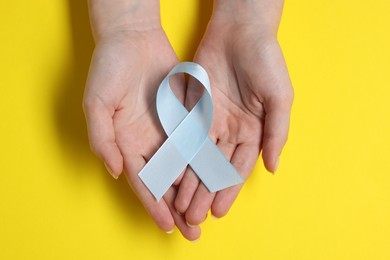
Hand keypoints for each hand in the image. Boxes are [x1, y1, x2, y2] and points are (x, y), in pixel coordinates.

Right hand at [84, 1, 199, 239]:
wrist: (132, 39)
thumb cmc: (109, 68)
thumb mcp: (97, 103)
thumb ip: (103, 139)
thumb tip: (116, 172)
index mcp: (126, 145)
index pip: (142, 183)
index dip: (154, 206)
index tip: (169, 226)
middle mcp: (148, 143)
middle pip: (165, 183)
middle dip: (178, 208)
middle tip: (194, 231)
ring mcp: (166, 131)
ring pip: (183, 168)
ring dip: (194, 191)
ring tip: (208, 213)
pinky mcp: (183, 117)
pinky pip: (195, 143)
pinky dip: (204, 162)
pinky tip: (215, 178)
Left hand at [175, 0, 293, 225]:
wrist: (240, 29)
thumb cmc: (266, 61)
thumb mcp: (280, 98)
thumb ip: (277, 133)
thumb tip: (273, 168)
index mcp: (254, 130)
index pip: (239, 168)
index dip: (229, 190)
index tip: (219, 212)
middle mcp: (231, 129)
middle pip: (216, 167)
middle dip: (205, 191)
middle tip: (194, 215)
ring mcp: (211, 119)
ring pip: (198, 156)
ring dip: (190, 180)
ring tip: (180, 203)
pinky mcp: (193, 107)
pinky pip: (184, 135)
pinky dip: (178, 155)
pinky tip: (171, 173)